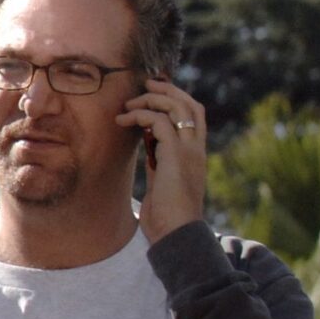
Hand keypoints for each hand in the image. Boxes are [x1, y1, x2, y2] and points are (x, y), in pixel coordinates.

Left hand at [118, 77, 207, 241]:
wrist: (176, 233)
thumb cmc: (166, 213)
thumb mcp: (162, 180)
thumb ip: (160, 160)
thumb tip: (148, 145)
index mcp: (195, 153)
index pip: (194, 115)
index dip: (176, 99)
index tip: (153, 94)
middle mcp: (196, 148)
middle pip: (191, 104)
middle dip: (167, 91)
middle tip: (144, 85)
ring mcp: (189, 151)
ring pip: (177, 108)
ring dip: (150, 101)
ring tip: (127, 106)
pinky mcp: (176, 156)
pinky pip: (160, 122)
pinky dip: (140, 116)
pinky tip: (123, 121)